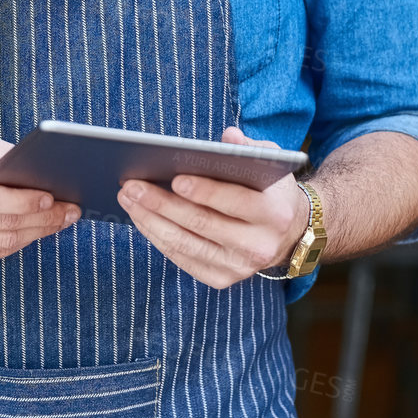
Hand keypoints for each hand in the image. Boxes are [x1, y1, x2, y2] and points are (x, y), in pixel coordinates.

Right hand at [0, 135, 79, 269]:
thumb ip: (3, 158)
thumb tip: (43, 173)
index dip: (26, 202)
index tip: (54, 198)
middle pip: (2, 224)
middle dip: (42, 219)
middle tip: (70, 211)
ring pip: (1, 244)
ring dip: (36, 234)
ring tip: (59, 222)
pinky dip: (17, 244)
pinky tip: (34, 232)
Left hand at [116, 126, 308, 289]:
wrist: (289, 234)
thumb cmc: (269, 190)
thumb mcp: (269, 165)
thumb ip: (250, 149)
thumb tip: (228, 137)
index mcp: (274, 213)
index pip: (235, 201)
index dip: (204, 191)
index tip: (174, 178)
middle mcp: (259, 246)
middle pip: (202, 224)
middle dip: (162, 203)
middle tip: (132, 185)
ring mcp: (239, 267)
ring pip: (186, 244)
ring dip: (151, 221)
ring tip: (128, 198)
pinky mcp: (222, 279)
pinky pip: (182, 258)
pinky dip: (158, 237)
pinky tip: (141, 218)